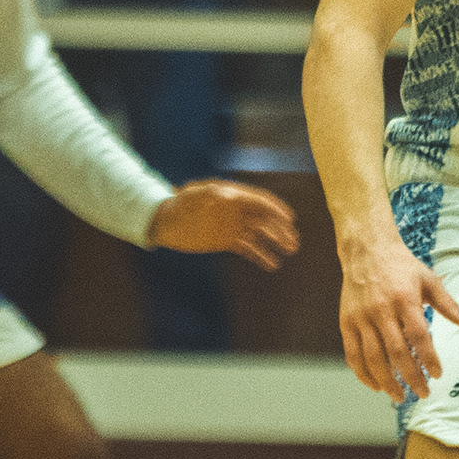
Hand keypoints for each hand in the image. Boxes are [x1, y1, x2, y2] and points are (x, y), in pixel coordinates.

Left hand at [146, 180, 300, 266]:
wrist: (165, 221)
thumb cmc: (178, 203)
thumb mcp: (191, 195)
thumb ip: (209, 194)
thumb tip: (229, 196)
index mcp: (234, 196)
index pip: (260, 202)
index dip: (276, 210)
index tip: (289, 219)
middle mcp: (237, 210)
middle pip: (265, 219)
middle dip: (280, 229)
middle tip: (293, 242)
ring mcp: (233, 226)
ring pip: (260, 234)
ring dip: (275, 242)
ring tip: (289, 251)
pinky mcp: (227, 240)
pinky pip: (248, 248)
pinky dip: (260, 256)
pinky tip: (272, 264)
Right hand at [334, 231, 458, 399]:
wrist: (367, 249)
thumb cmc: (401, 265)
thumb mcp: (428, 279)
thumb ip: (447, 304)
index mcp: (405, 299)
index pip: (419, 336)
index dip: (429, 359)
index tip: (438, 374)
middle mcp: (381, 310)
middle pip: (397, 353)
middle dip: (411, 377)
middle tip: (422, 393)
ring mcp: (361, 317)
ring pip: (373, 358)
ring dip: (387, 382)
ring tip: (399, 396)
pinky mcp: (346, 322)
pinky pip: (352, 354)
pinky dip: (362, 373)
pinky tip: (375, 384)